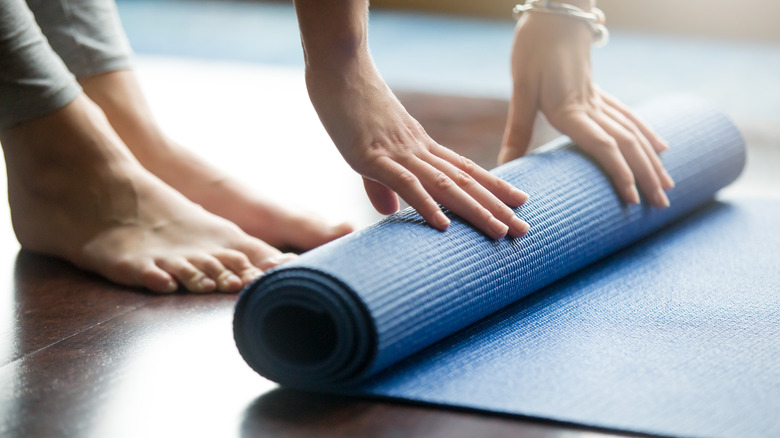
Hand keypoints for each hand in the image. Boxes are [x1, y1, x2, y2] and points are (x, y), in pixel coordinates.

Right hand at [306, 56, 529, 238]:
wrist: (338, 65)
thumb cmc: (350, 102)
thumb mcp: (366, 150)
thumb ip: (380, 184)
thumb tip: (390, 212)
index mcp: (419, 145)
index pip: (465, 169)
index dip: (493, 186)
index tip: (519, 202)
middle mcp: (418, 148)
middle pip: (465, 181)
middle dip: (496, 207)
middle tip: (524, 230)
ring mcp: (398, 151)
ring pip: (446, 184)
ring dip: (475, 209)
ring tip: (501, 231)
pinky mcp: (372, 155)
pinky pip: (405, 183)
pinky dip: (426, 204)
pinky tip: (443, 225)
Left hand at [501, 10, 674, 207]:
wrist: (555, 13)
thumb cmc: (534, 48)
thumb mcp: (522, 88)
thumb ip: (518, 128)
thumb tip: (505, 165)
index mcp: (571, 109)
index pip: (603, 146)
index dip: (620, 173)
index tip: (633, 200)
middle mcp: (592, 107)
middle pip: (627, 145)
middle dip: (646, 176)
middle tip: (662, 206)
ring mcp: (600, 99)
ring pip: (634, 133)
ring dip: (653, 161)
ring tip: (668, 187)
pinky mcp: (600, 92)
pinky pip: (630, 117)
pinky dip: (648, 134)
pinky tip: (661, 147)